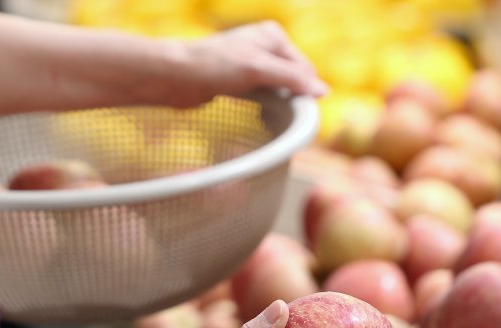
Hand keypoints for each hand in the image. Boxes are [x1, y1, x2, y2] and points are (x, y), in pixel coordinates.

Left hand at [169, 22, 327, 107]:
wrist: (175, 77)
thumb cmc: (213, 66)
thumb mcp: (257, 68)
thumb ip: (291, 78)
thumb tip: (324, 91)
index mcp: (274, 36)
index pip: (306, 69)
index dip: (305, 91)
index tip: (300, 114)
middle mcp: (266, 46)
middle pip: (294, 79)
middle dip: (292, 99)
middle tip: (283, 117)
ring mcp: (253, 63)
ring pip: (280, 89)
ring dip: (280, 105)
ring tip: (272, 118)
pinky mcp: (241, 81)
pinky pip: (265, 96)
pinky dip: (268, 107)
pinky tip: (261, 116)